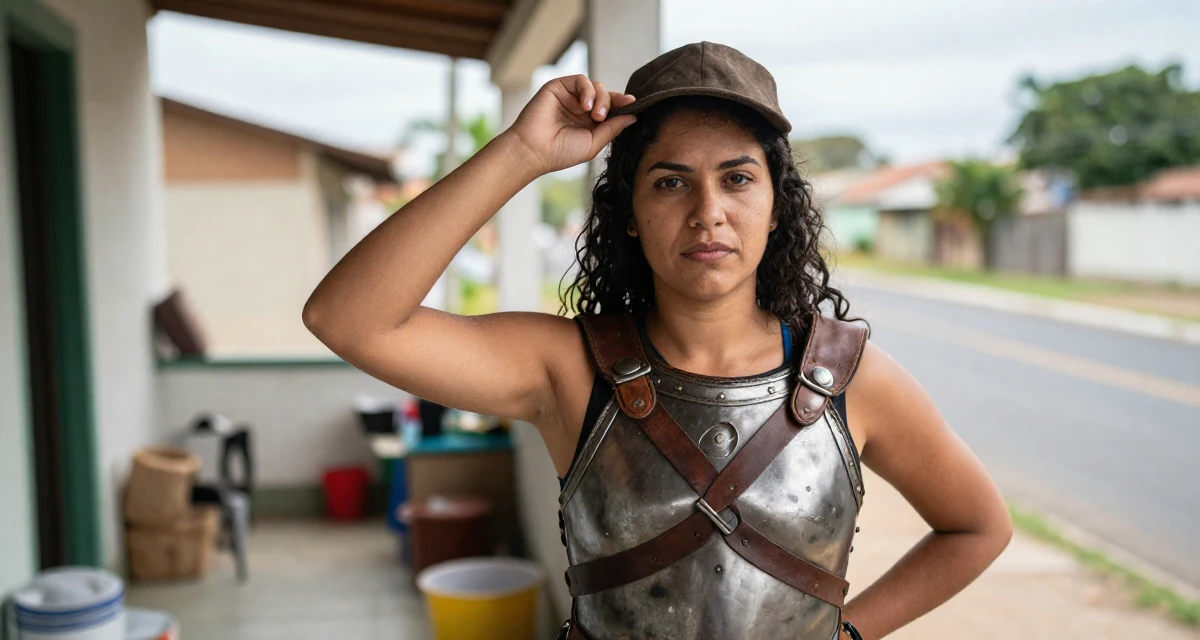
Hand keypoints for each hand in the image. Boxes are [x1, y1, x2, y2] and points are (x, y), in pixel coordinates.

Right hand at [504, 74, 636, 175]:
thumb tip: (634, 116)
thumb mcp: (594, 143)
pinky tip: (585, 105)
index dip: (623, 105)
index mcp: (589, 123)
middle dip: (611, 103)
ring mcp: (570, 97)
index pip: (611, 109)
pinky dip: (588, 90)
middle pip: (606, 95)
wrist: (534, 150)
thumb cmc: (561, 152)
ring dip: (600, 98)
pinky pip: (581, 80)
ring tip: (594, 115)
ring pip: (596, 86)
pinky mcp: (559, 87)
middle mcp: (580, 108)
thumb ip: (613, 128)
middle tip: (601, 118)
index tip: (634, 104)